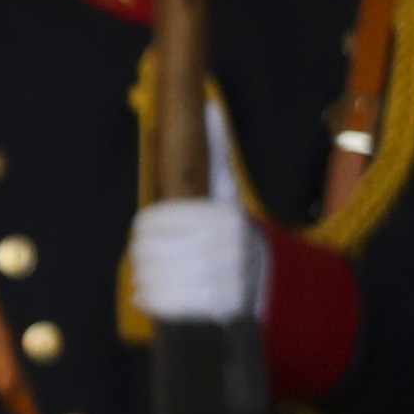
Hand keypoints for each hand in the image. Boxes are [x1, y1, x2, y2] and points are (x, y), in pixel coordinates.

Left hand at [129, 100, 265, 325]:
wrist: (268, 280)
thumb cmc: (231, 231)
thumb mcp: (225, 192)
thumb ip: (213, 153)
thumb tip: (209, 105)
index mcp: (221, 215)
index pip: (154, 221)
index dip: (147, 228)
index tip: (152, 230)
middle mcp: (225, 247)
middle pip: (149, 252)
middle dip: (145, 256)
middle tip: (152, 256)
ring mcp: (223, 280)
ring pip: (153, 279)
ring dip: (146, 280)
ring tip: (155, 276)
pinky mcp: (217, 309)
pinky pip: (163, 306)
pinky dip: (152, 301)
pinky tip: (157, 295)